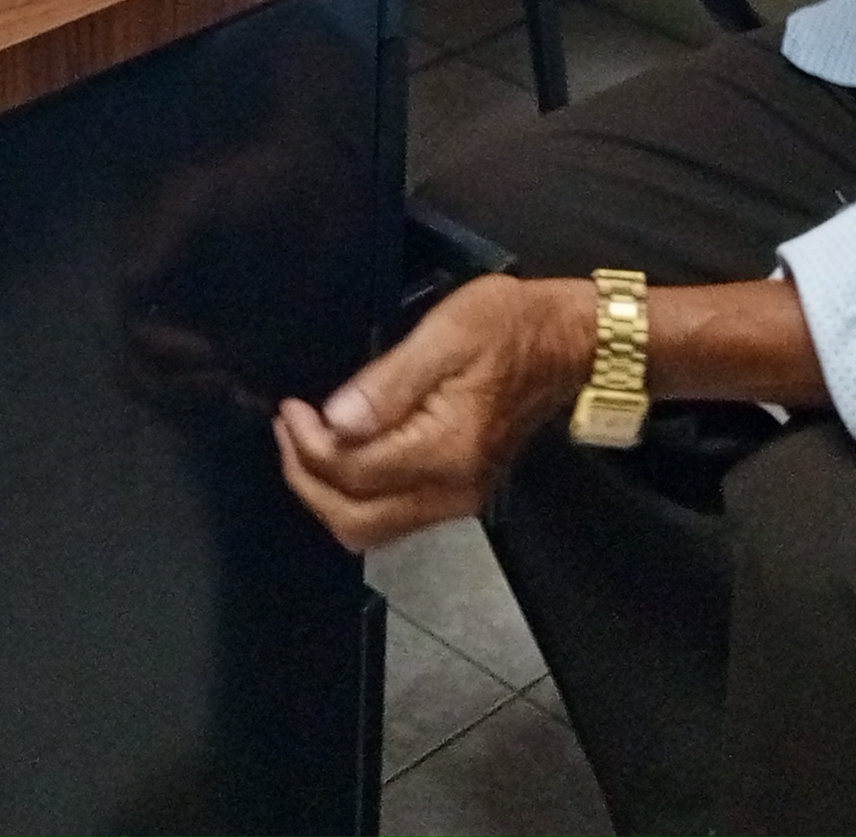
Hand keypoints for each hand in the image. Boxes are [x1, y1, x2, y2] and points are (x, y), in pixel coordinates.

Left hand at [272, 276, 597, 550]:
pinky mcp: (460, 491)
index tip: (292, 409)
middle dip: (307, 482)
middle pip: (355, 521)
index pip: (354, 474)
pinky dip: (355, 493)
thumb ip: (388, 383)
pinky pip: (392, 514)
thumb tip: (336, 421)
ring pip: (371, 528)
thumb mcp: (445, 335)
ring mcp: (458, 497)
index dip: (308, 447)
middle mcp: (452, 489)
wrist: (566, 344)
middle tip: (289, 430)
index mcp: (446, 451)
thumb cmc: (508, 327)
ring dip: (327, 492)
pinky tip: (343, 450)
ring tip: (305, 439)